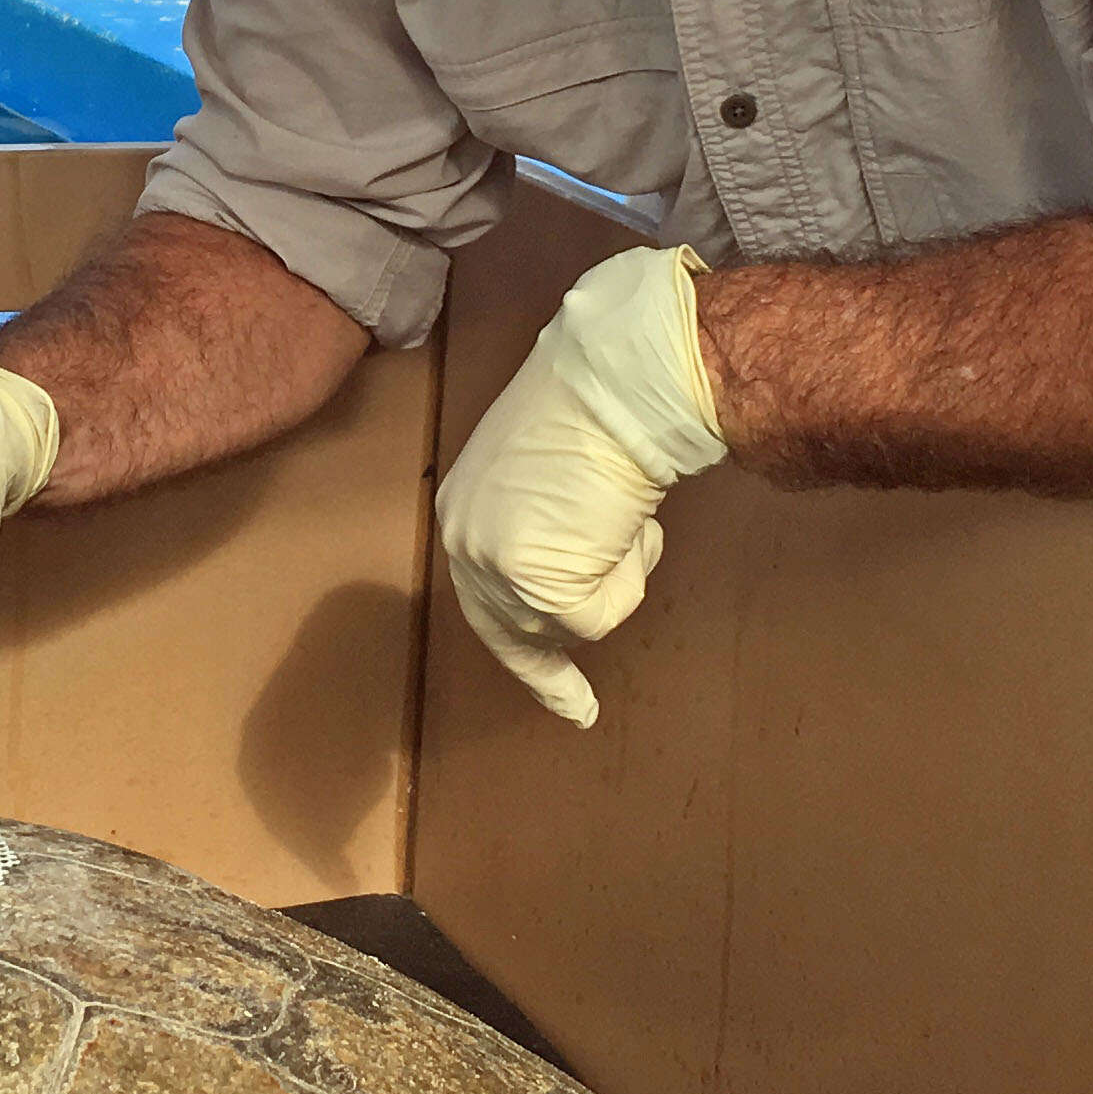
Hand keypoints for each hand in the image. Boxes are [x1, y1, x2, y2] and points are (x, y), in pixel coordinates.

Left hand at [436, 246, 728, 728]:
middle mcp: (465, 543)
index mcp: (463, 508)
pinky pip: (602, 614)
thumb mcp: (550, 468)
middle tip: (579, 710)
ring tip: (623, 511)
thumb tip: (576, 548)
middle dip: (551, 669)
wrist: (617, 383)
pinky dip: (629, 575)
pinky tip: (628, 521)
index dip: (519, 644)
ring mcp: (497, 570)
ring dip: (616, 573)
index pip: (482, 595)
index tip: (550, 684)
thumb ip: (545, 518)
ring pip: (571, 621)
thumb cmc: (601, 405)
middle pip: (516, 630)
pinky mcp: (539, 589)